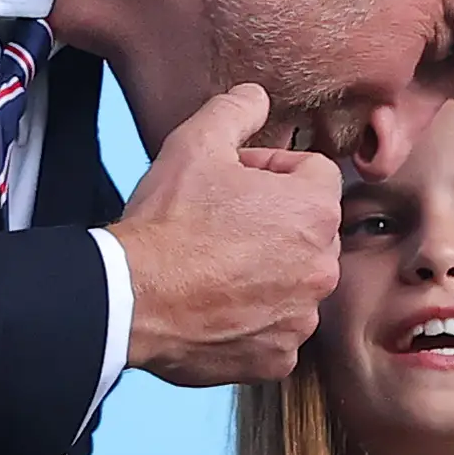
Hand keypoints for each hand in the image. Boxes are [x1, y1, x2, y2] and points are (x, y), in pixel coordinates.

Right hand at [111, 85, 342, 386]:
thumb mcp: (196, 143)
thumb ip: (237, 110)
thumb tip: (256, 98)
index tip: (232, 183)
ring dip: (264, 272)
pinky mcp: (277, 357)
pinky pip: (274, 329)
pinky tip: (214, 305)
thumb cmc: (167, 222)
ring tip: (213, 267)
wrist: (131, 298)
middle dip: (272, 223)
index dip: (270, 170)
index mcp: (315, 210)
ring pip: (292, 281)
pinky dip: (251, 320)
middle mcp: (321, 266)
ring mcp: (301, 316)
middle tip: (219, 223)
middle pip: (307, 230)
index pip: (312, 174)